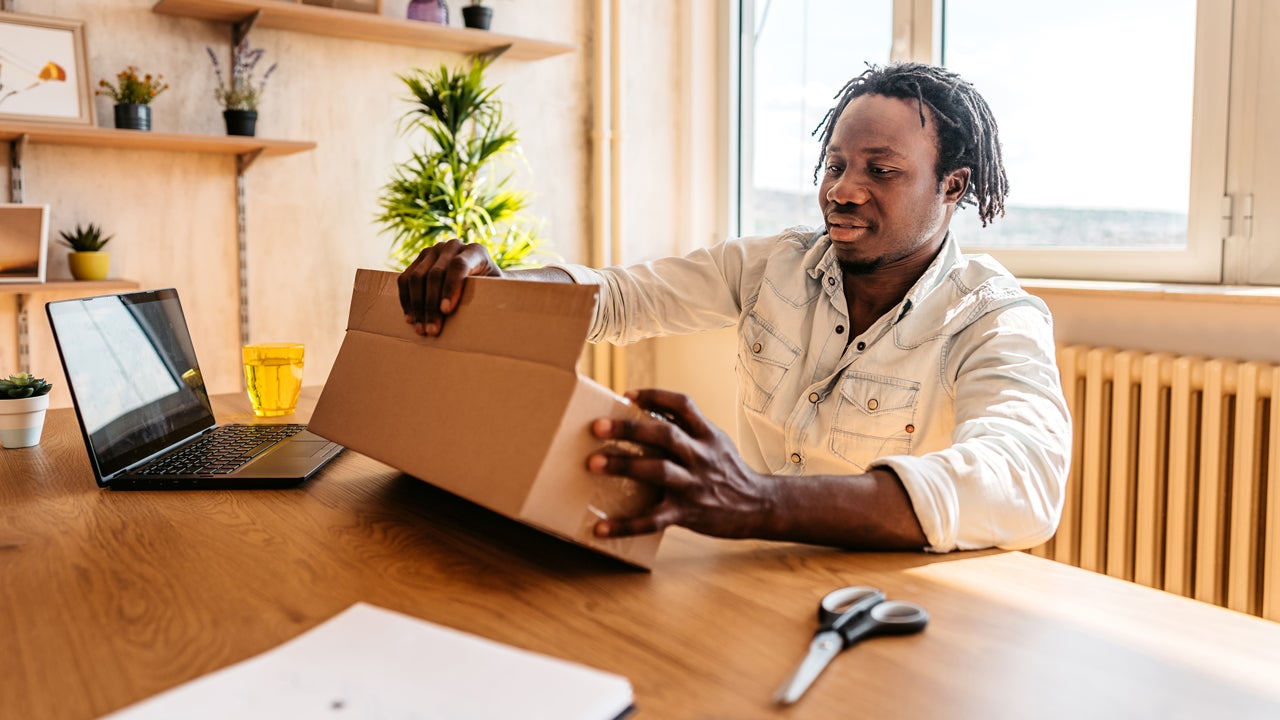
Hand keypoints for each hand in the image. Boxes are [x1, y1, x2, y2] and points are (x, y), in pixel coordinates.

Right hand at [397, 240, 503, 335]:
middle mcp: (453, 246)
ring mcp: (433, 251)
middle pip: (435, 274)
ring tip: (421, 329)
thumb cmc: (490, 291)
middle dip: (431, 305)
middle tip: (432, 330)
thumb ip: (489, 298)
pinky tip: (410, 318)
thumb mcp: (495, 292)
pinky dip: (406, 300)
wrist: (481, 279)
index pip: (458, 266)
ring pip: (417, 278)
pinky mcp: (419, 259)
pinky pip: (405, 280)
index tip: (446, 311)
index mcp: (475, 251)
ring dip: (417, 306)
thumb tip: (480, 319)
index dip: (451, 288)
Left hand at [587, 388, 776, 538]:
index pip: (682, 405)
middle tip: (597, 427)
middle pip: (664, 435)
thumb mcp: (717, 441)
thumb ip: (689, 427)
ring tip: (593, 463)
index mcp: (708, 435)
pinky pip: (653, 520)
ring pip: (658, 471)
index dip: (655, 396)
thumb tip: (649, 409)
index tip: (627, 395)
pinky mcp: (688, 513)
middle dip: (629, 429)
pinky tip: (601, 528)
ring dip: (624, 465)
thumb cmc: (729, 470)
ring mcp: (694, 485)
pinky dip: (625, 525)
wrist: (759, 506)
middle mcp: (701, 456)